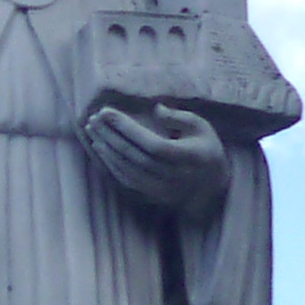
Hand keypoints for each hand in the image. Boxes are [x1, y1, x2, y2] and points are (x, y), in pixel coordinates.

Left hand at [83, 101, 227, 213]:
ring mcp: (162, 189)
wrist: (212, 186)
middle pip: (135, 156)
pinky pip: (127, 179)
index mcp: (188, 157)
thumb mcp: (201, 128)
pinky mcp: (152, 195)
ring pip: (127, 169)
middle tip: (93, 118)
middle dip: (110, 135)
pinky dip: (111, 163)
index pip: (152, 144)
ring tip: (92, 130)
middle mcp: (174, 176)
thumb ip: (179, 118)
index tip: (107, 112)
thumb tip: (155, 109)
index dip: (127, 129)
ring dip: (106, 149)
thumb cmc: (205, 149)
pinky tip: (100, 148)